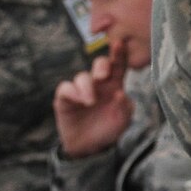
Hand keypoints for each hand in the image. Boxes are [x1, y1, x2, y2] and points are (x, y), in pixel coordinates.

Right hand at [53, 40, 132, 158]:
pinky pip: (65, 88)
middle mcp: (98, 84)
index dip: (120, 54)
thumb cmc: (110, 129)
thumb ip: (124, 107)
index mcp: (115, 84)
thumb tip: (120, 93)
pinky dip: (71, 92)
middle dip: (101, 65)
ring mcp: (81, 90)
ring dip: (86, 87)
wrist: (91, 147)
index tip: (121, 43)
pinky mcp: (65, 100)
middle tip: (103, 76)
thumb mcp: (123, 120)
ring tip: (90, 102)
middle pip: (99, 65)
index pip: (119, 65)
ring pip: (81, 76)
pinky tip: (79, 100)